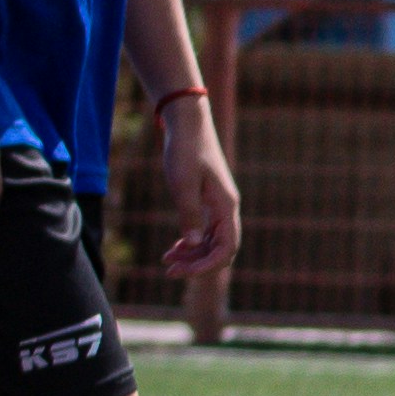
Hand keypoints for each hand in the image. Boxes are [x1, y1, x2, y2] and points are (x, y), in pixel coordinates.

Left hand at [160, 101, 243, 272]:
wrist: (188, 123)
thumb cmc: (184, 151)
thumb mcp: (182, 184)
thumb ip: (189, 214)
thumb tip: (192, 244)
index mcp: (225, 206)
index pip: (226, 249)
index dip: (207, 266)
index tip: (181, 272)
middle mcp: (227, 208)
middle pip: (220, 249)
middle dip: (197, 264)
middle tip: (168, 269)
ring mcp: (219, 205)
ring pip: (212, 242)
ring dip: (193, 255)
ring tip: (167, 259)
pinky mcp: (210, 201)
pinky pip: (207, 231)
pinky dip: (193, 242)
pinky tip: (176, 246)